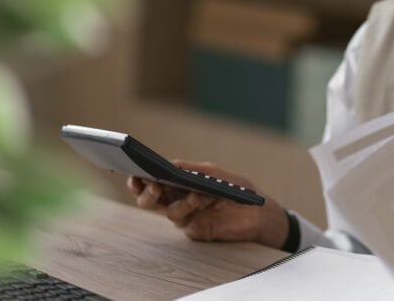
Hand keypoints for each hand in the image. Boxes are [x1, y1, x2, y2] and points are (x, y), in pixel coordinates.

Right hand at [126, 160, 289, 248]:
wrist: (258, 210)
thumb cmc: (236, 187)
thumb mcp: (214, 172)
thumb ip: (192, 169)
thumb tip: (170, 165)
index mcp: (178, 182)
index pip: (152, 180)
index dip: (139, 179)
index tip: (135, 174)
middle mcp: (177, 199)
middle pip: (151, 199)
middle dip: (147, 193)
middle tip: (153, 185)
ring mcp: (185, 215)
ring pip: (168, 210)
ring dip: (178, 201)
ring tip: (192, 193)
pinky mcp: (195, 229)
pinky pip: (185, 220)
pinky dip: (190, 208)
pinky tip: (198, 199)